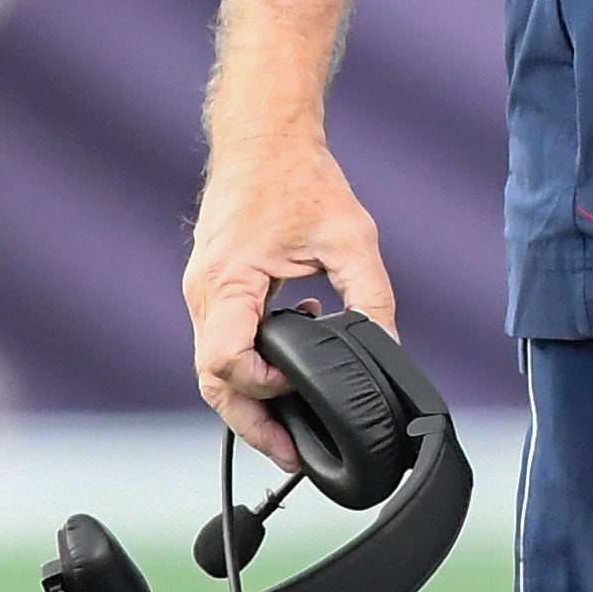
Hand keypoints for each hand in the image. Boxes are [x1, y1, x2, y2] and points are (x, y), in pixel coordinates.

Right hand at [185, 132, 396, 470]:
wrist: (264, 137)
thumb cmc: (301, 178)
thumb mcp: (351, 238)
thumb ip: (372, 299)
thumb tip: (389, 351)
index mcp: (229, 280)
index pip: (225, 362)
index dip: (262, 390)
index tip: (300, 393)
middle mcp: (205, 293)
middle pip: (212, 382)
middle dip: (252, 423)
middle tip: (296, 454)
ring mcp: (203, 291)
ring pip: (213, 368)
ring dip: (251, 398)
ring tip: (295, 424)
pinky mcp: (213, 288)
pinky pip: (221, 343)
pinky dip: (249, 365)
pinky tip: (291, 360)